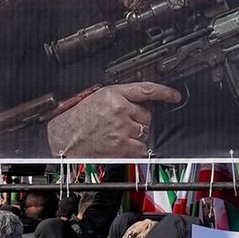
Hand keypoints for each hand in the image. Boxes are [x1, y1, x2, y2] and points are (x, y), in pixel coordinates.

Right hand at [45, 82, 181, 156]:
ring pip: (144, 130)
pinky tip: (120, 144)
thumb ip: (120, 97)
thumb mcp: (97, 98)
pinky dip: (135, 148)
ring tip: (116, 134)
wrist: (64, 138)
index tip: (174, 95)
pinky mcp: (122, 145)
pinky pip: (141, 147)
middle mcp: (119, 109)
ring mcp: (122, 127)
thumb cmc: (77, 119)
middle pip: (147, 114)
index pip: (146, 89)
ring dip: (135, 133)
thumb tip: (140, 101)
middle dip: (138, 119)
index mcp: (113, 94)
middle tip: (121, 123)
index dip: (164, 92)